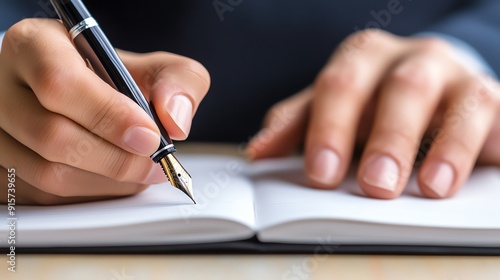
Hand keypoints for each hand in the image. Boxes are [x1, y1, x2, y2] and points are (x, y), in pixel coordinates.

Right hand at [0, 19, 209, 204]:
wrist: (82, 93)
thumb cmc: (112, 78)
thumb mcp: (153, 66)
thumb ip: (179, 81)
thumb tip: (175, 121)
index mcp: (35, 47)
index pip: (60, 83)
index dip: (109, 116)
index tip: (149, 136)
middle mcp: (5, 88)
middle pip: (52, 136)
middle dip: (115, 159)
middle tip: (153, 163)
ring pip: (47, 173)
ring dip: (106, 182)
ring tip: (140, 171)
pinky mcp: (4, 168)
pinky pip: (45, 196)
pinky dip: (91, 194)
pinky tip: (115, 180)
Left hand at [248, 29, 499, 198]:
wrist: (444, 92)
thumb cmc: (380, 104)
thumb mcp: (338, 111)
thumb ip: (300, 124)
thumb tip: (258, 151)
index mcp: (363, 59)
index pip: (339, 85)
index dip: (328, 128)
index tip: (320, 173)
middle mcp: (408, 60)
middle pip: (394, 89)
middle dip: (383, 137)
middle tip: (372, 186)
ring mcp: (451, 75)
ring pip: (449, 100)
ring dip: (436, 146)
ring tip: (423, 189)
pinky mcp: (487, 97)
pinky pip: (482, 113)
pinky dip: (465, 149)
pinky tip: (448, 181)